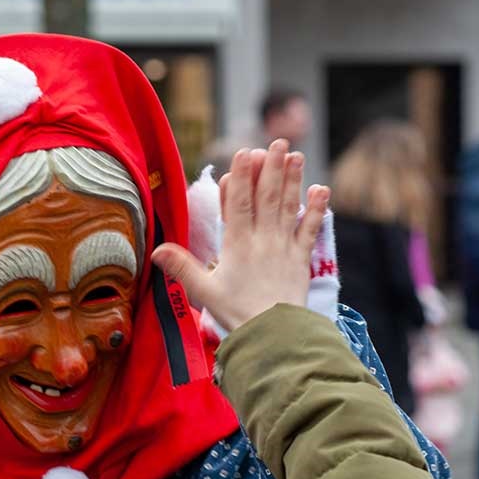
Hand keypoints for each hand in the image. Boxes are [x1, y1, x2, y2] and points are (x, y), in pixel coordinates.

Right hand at [153, 140, 329, 331]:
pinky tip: (321, 190)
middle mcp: (263, 241)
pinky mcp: (301, 259)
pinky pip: (309, 230)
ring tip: (297, 156)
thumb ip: (181, 268)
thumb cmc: (236, 313)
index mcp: (237, 246)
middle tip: (278, 143)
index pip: (240, 205)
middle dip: (272, 169)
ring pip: (289, 208)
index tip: (244, 153)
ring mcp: (284, 248)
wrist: (274, 335)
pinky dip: (316, 210)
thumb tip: (156, 250)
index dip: (242, 178)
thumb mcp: (203, 291)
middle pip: (267, 198)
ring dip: (293, 181)